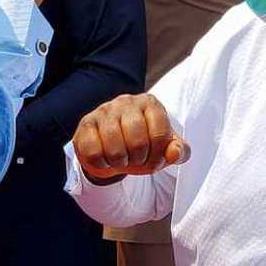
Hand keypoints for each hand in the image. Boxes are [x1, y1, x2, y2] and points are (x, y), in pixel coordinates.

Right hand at [72, 94, 189, 182]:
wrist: (112, 149)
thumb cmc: (143, 146)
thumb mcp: (164, 150)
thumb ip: (179, 151)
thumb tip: (175, 153)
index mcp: (151, 104)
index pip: (160, 135)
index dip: (158, 156)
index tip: (154, 159)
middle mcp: (127, 101)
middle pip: (137, 142)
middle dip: (139, 160)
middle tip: (136, 160)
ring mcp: (104, 110)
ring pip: (114, 149)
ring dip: (120, 163)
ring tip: (121, 159)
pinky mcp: (86, 123)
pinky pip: (93, 152)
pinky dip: (101, 163)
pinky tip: (104, 157)